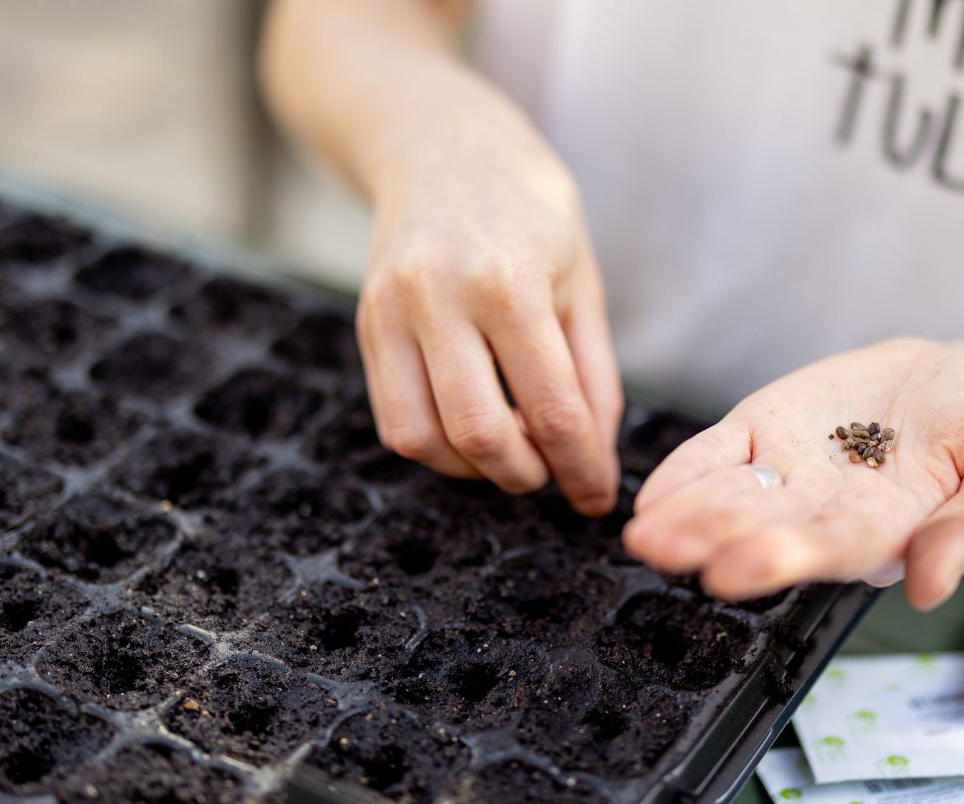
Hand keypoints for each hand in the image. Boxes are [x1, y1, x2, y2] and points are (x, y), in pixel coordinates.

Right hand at [355, 129, 621, 514]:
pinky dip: (438, 448)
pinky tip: (471, 429)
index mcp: (510, 281)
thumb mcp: (581, 282)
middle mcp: (440, 296)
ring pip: (425, 440)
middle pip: (480, 434)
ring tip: (513, 451)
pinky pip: (394, 420)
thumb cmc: (528, 214)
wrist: (441, 146)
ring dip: (475, 470)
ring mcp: (392, 311)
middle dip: (526, 475)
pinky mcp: (366, 325)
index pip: (552, 407)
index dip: (580, 468)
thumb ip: (593, 377)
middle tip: (552, 472)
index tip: (597, 498)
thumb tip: (596, 465)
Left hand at [623, 339, 963, 607]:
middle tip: (663, 549)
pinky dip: (685, 472)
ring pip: (731, 497)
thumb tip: (928, 587)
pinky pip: (718, 453)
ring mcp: (789, 471)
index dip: (778, 559)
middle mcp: (824, 512)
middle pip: (763, 528)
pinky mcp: (766, 430)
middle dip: (712, 539)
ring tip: (645, 531)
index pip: (826, 550)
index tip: (731, 573)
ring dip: (686, 516)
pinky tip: (653, 496)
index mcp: (884, 532)